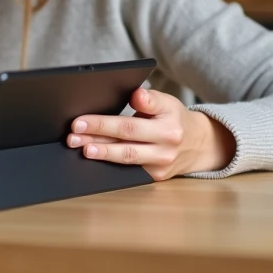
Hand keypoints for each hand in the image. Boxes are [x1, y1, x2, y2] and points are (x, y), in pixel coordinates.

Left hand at [66, 87, 236, 180]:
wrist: (200, 145)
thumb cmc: (176, 119)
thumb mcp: (168, 103)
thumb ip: (151, 99)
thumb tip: (136, 95)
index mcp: (167, 128)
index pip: (129, 125)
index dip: (102, 124)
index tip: (79, 120)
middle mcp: (165, 150)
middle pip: (124, 145)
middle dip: (95, 140)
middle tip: (72, 136)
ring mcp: (160, 166)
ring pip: (125, 160)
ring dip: (100, 154)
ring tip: (81, 148)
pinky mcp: (155, 177)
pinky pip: (129, 171)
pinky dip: (109, 165)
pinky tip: (94, 160)